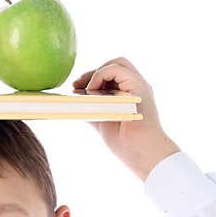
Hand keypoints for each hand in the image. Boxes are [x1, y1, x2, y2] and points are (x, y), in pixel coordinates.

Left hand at [73, 57, 179, 180]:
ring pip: (117, 63)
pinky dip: (100, 76)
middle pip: (116, 63)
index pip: (113, 73)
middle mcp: (138, 86)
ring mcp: (140, 85)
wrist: (140, 153)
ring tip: (84, 89)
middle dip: (94, 71)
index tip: (77, 86)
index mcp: (132, 93)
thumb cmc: (126, 143)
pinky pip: (116, 69)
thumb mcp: (103, 121)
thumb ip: (93, 109)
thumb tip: (75, 99)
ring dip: (97, 73)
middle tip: (77, 84)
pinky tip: (91, 90)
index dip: (94, 76)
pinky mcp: (138, 86)